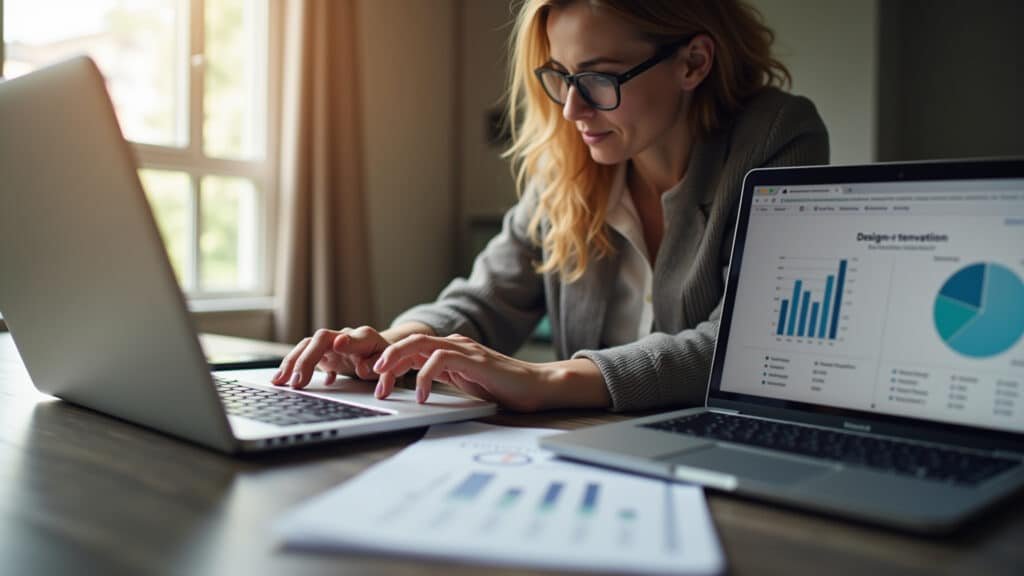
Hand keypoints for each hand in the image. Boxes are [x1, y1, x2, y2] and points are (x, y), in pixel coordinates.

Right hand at [271, 326, 389, 388]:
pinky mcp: (323, 353)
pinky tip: (283, 381)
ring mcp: (331, 343)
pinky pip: (304, 355)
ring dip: (293, 362)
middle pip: (320, 340)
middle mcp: (343, 336)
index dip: (345, 341)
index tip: (337, 346)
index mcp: (364, 337)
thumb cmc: (388, 359)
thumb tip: (364, 369)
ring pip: (307, 346)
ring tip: (279, 381)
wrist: (383, 351)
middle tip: (298, 382)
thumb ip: (384, 368)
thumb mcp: (394, 364)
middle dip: (307, 359)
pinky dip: (293, 367)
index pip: (351, 337)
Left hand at [372, 333, 553, 411]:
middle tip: (371, 379)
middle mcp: (455, 344)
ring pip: (420, 343)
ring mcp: (464, 349)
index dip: (389, 362)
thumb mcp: (464, 383)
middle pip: (410, 341)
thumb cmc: (503, 387)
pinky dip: (424, 375)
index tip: (375, 382)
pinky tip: (421, 395)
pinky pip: (440, 359)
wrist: (536, 386)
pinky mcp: (474, 359)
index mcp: (450, 350)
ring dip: (397, 361)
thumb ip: (443, 377)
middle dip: (386, 358)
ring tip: (384, 382)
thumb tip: (415, 386)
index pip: (411, 349)